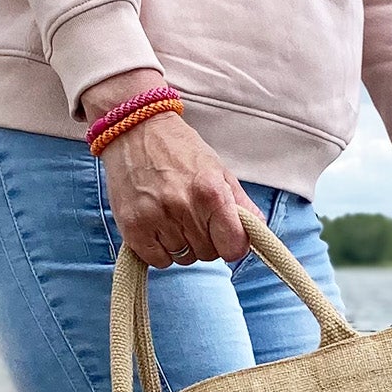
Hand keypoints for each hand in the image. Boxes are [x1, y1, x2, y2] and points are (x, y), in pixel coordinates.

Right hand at [82, 68, 252, 268]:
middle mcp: (184, 207)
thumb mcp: (218, 169)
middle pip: (208, 254)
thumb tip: (258, 230)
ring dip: (182, 244)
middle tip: (193, 214)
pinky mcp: (133, 228)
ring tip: (172, 214)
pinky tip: (156, 224)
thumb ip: (241, 203)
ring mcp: (156, 219)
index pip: (234, 247)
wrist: (134, 130)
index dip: (233, 245)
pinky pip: (159, 261)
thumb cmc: (180, 150)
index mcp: (211, 192)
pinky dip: (160, 250)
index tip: (226, 235)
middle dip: (206, 240)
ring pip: (184, 258)